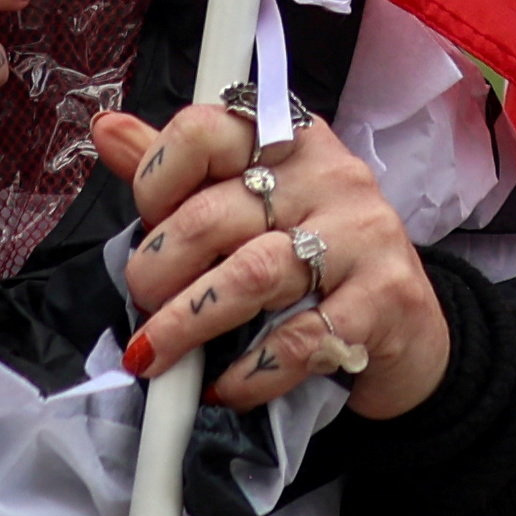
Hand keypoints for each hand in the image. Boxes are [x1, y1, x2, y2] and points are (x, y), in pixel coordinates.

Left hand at [103, 104, 449, 418]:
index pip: (207, 129)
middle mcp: (330, 175)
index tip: (147, 220)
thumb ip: (180, 170)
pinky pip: (300, 339)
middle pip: (216, 214)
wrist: (407, 327)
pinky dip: (250, 372)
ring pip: (253, 276)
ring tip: (155, 354)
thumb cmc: (314, 256)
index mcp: (288, 138)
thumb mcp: (250, 203)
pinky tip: (224, 387)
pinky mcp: (383, 298)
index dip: (157, 177)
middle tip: (143, 302)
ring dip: (188, 323)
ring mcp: (362, 234)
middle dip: (158, 268)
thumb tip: (107, 129)